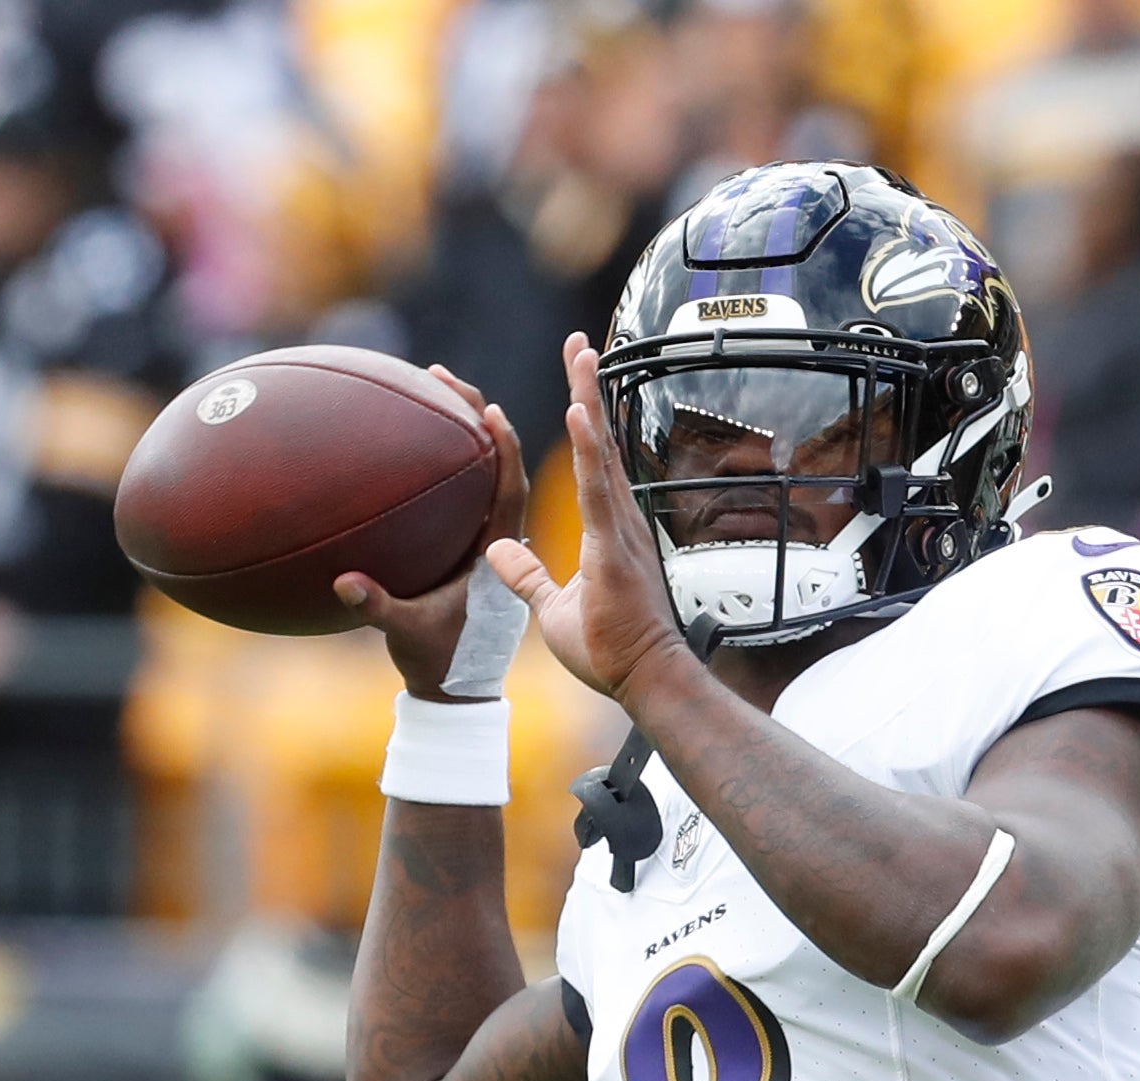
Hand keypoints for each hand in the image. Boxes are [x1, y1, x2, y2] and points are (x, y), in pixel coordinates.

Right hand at [334, 365, 528, 701]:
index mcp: (497, 553)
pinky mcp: (469, 549)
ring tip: (430, 390)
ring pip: (482, 473)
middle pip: (497, 462)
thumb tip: (345, 582)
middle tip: (441, 375)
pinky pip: (463, 493)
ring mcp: (484, 542)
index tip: (488, 407)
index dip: (503, 447)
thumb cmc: (444, 664)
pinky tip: (412, 442)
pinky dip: (446, 462)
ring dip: (461, 431)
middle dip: (473, 414)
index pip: (509, 488)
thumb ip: (379, 608)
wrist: (461, 691)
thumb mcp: (408, 636)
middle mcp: (497, 539)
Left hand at [487, 333, 684, 703]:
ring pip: (602, 454)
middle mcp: (618, 520)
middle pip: (601, 443)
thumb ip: (525, 576)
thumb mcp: (551, 608)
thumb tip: (494, 551)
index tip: (574, 381)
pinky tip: (577, 413)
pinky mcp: (614, 548)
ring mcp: (619, 530)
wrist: (645, 679)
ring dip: (588, 401)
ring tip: (579, 354)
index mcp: (607, 530)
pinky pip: (597, 490)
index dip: (582, 419)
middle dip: (588, 390)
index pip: (592, 463)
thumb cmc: (608, 651)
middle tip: (579, 343)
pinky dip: (589, 449)